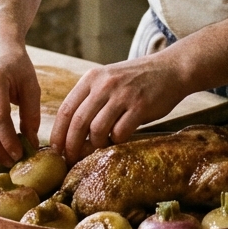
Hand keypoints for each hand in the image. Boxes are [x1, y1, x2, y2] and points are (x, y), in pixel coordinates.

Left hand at [50, 54, 192, 161]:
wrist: (171, 69)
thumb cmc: (137, 80)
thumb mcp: (108, 80)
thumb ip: (91, 100)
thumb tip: (71, 133)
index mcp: (92, 78)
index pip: (66, 109)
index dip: (58, 133)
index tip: (56, 150)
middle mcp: (104, 85)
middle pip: (78, 122)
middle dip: (71, 145)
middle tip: (71, 159)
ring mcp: (122, 95)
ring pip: (97, 129)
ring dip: (95, 145)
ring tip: (98, 149)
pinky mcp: (139, 106)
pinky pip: (120, 132)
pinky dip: (116, 142)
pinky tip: (118, 140)